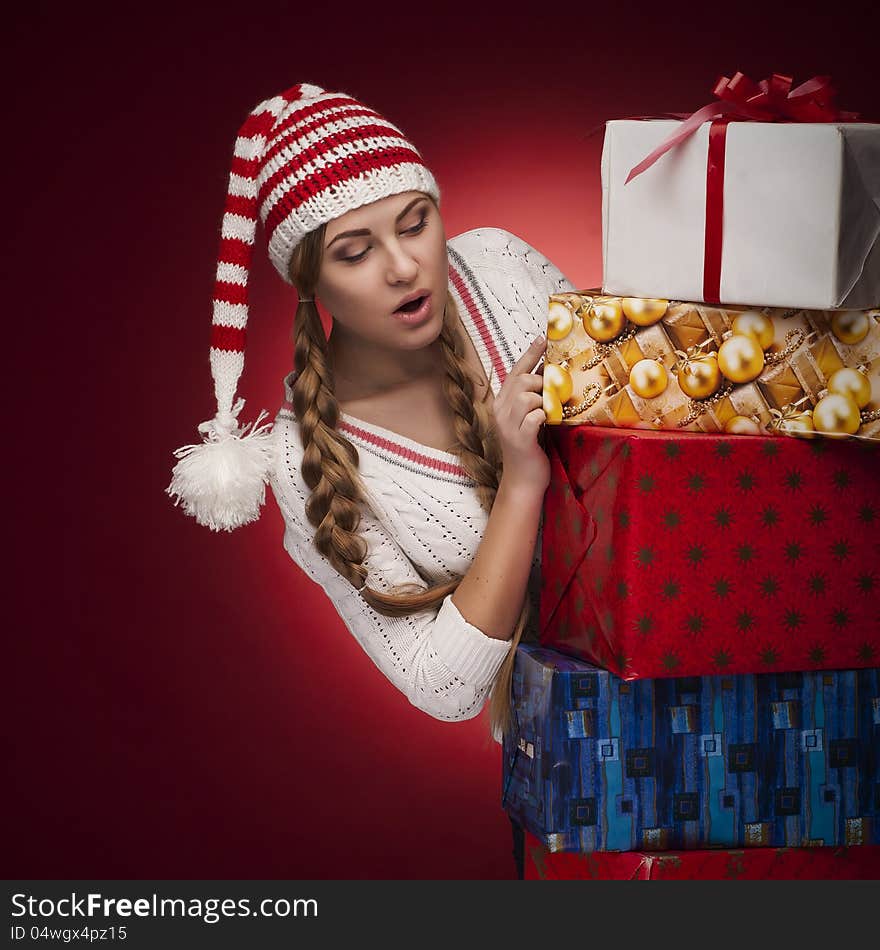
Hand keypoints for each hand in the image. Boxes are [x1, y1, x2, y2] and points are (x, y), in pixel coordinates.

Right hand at [492, 335, 549, 495]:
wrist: (523, 480)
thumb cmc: (530, 447)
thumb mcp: (529, 417)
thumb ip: (533, 397)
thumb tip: (549, 372)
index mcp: (502, 403)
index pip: (515, 372)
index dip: (529, 354)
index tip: (542, 338)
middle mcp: (500, 411)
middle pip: (522, 380)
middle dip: (543, 382)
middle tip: (556, 394)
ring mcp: (508, 426)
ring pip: (528, 396)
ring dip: (545, 401)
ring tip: (551, 413)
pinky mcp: (519, 439)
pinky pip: (535, 416)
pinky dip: (545, 417)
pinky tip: (548, 424)